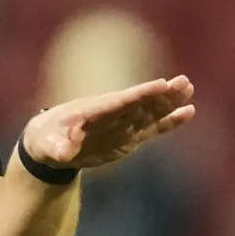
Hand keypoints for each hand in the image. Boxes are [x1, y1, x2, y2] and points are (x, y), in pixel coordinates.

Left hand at [22, 76, 195, 168]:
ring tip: (188, 87)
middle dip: (160, 94)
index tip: (159, 84)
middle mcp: (111, 115)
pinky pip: (153, 128)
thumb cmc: (46, 140)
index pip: (120, 102)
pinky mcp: (129, 136)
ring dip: (169, 101)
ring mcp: (122, 124)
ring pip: (150, 111)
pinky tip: (188, 112)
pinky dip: (169, 121)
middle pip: (140, 102)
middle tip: (183, 82)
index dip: (140, 94)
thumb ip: (57, 148)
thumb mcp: (46, 146)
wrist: (50, 141)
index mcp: (92, 113)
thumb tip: (65, 153)